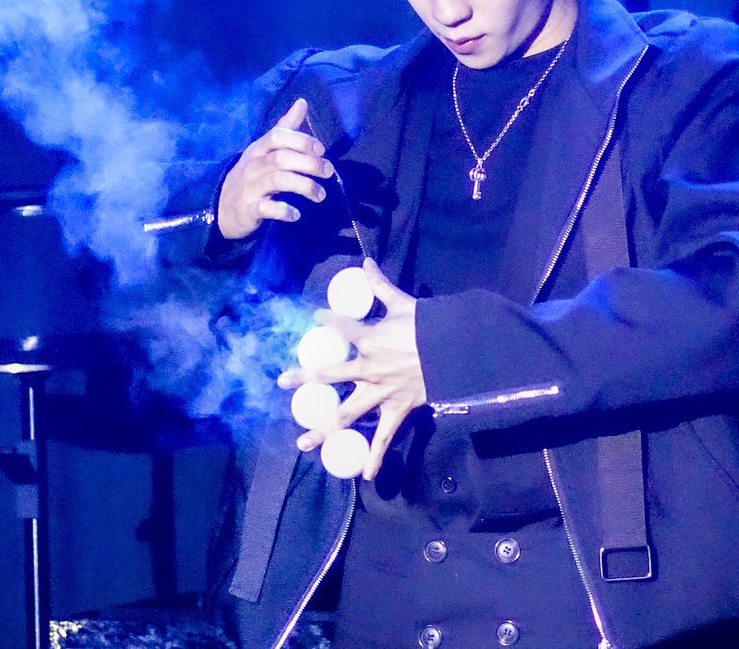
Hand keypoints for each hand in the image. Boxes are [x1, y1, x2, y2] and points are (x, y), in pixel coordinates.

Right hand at [216, 98, 333, 240]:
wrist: (221, 207)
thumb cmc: (251, 175)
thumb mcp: (264, 149)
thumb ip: (285, 128)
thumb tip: (302, 101)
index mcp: (259, 149)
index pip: (277, 136)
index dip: (300, 140)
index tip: (322, 149)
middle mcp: (253, 166)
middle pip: (282, 158)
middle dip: (309, 164)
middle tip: (329, 172)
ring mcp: (250, 188)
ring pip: (278, 181)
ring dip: (304, 186)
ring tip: (320, 195)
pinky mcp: (248, 210)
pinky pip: (266, 208)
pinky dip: (283, 211)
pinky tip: (296, 215)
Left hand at [278, 259, 427, 479]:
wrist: (455, 353)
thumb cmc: (429, 327)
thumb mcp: (404, 303)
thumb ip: (380, 286)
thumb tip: (365, 262)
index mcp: (369, 339)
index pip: (339, 327)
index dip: (324, 321)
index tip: (312, 318)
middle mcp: (368, 368)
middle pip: (329, 376)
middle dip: (304, 379)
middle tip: (283, 382)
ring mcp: (380, 393)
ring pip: (346, 414)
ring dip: (323, 430)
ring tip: (302, 443)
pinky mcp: (396, 411)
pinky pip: (384, 438)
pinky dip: (375, 458)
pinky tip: (366, 477)